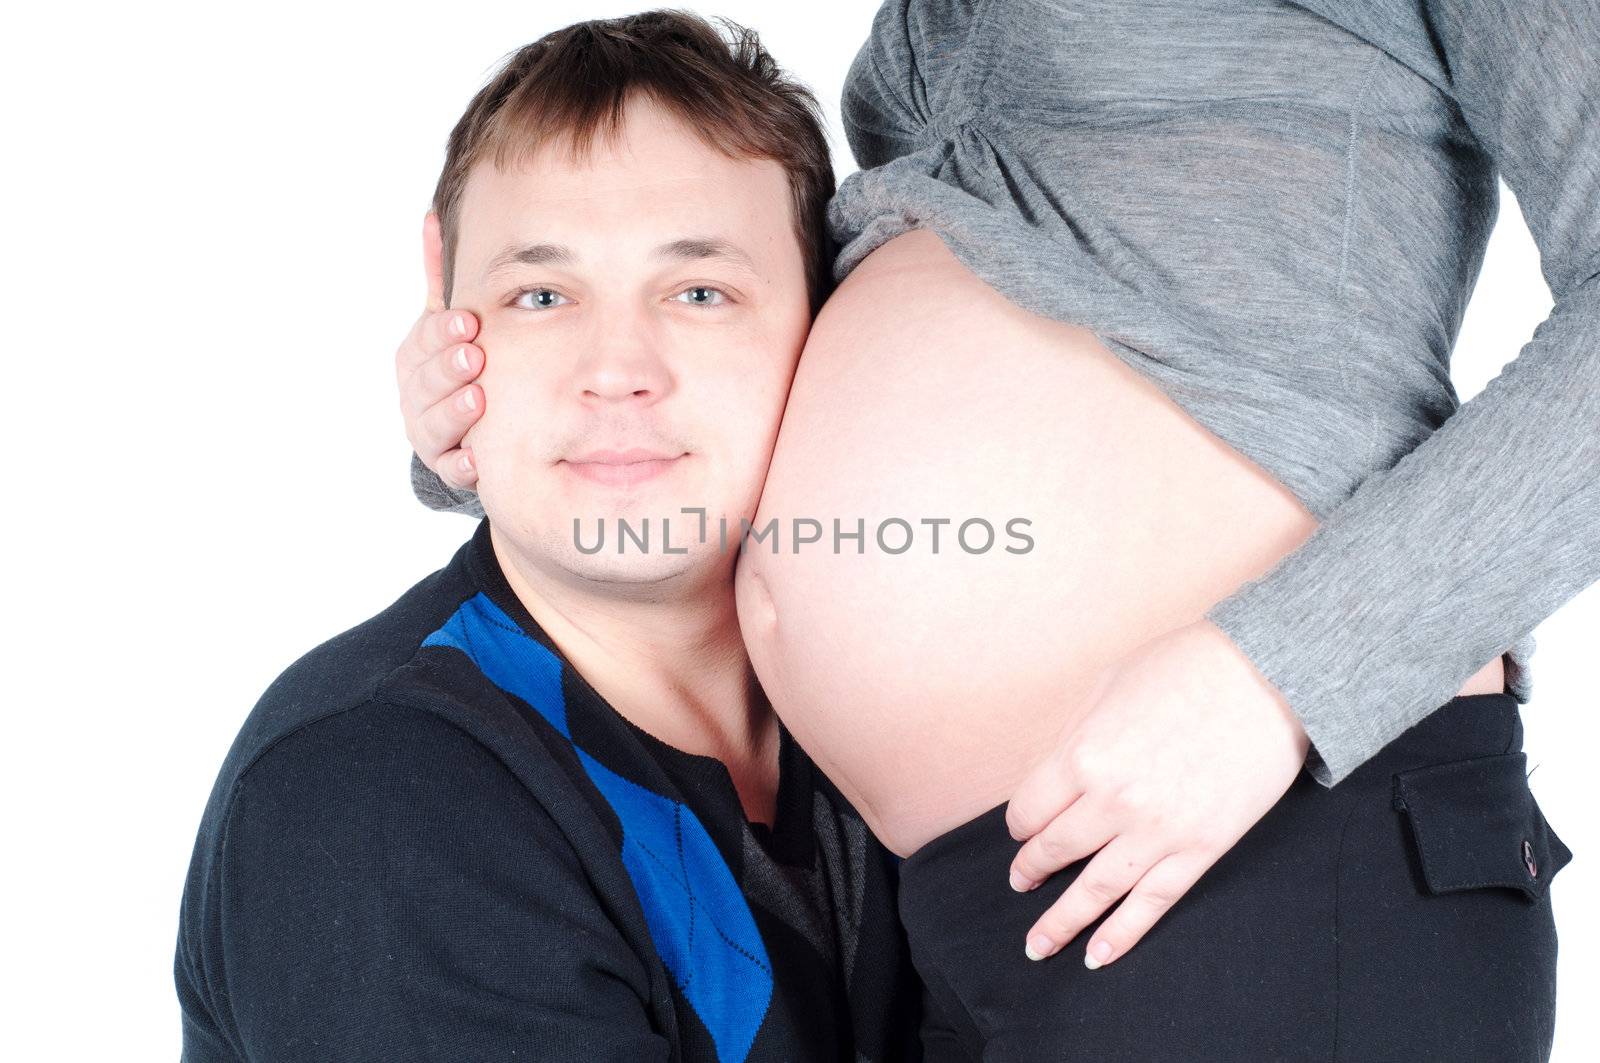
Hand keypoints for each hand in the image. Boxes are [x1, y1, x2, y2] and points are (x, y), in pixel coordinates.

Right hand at [397, 209, 484, 490]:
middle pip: (425, 381)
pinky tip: (478, 461)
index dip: (442, 332)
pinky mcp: (447, 466)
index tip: (467, 321)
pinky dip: (463, 466)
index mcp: (416, 357)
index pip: (423, 341)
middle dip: (448, 368)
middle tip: (474, 356)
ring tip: (478, 402)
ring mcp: (429, 433)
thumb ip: (440, 275)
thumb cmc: (457, 364)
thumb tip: (432, 214)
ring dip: (455, 413)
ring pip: (434, 424)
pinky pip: (453, 469)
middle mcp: (416, 395)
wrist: (460, 429)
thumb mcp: (448, 320)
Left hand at [1003, 617, 1309, 968]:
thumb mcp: (1106, 687)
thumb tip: (1047, 780)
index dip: (1020, 825)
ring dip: (1061, 921)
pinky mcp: (1201, 849)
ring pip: (1095, 890)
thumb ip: (1072, 738)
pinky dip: (1121, 935)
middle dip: (1032, 871)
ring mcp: (1158, 831)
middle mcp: (1112, 802)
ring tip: (1038, 945)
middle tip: (1022, 883)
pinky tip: (1096, 956)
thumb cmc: (1183, 669)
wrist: (1268, 676)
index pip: (1028, 811)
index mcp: (1082, 756)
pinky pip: (1152, 903)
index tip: (1022, 830)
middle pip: (1055, 851)